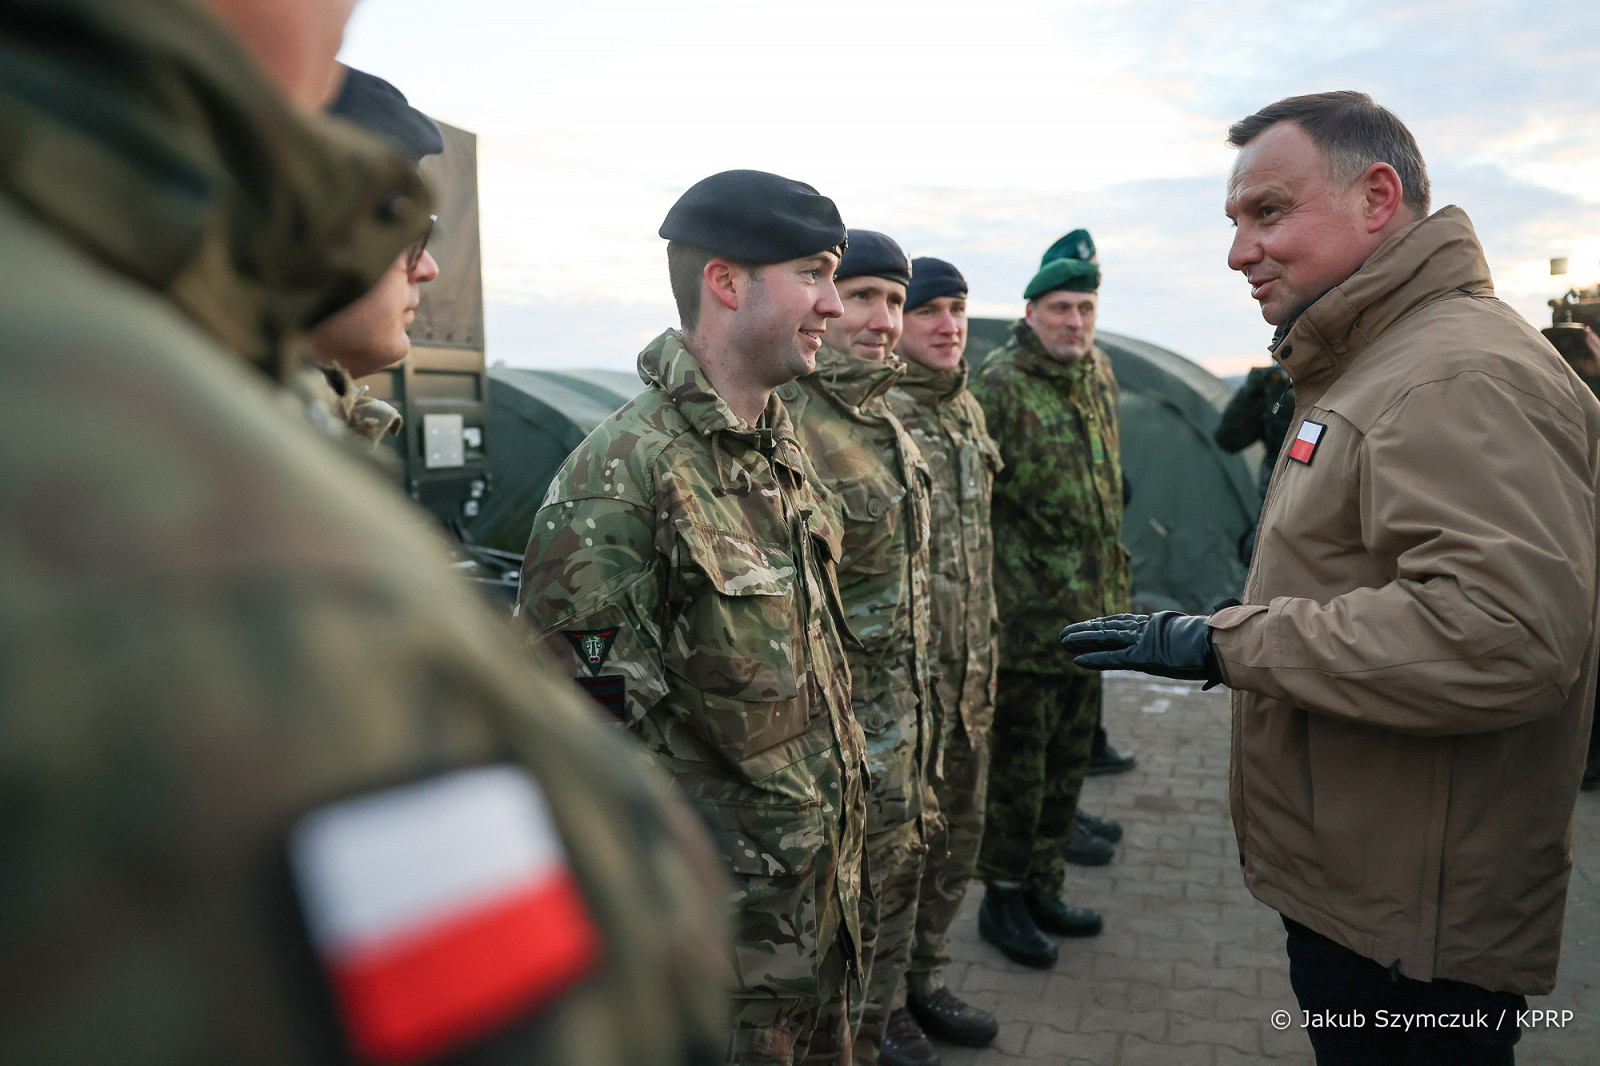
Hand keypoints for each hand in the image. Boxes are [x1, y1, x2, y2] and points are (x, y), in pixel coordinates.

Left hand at [1059, 612, 1223, 685]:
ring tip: (1062, 640)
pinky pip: (1113, 658)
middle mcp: (1147, 629)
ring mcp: (1144, 641)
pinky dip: (1094, 658)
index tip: (1090, 624)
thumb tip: (1204, 654)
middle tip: (1066, 633)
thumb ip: (1192, 645)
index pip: (1126, 623)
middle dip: (1087, 631)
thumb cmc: (1219, 644)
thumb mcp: (1201, 642)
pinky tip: (1076, 659)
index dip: (1105, 624)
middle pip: (1110, 628)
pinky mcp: (1143, 655)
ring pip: (1106, 638)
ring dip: (1082, 640)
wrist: (1222, 643)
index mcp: (1160, 625)